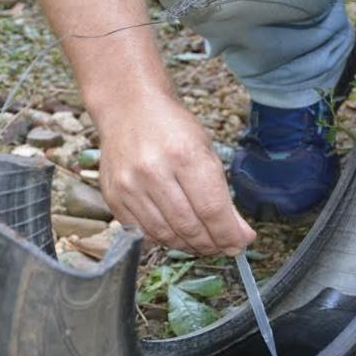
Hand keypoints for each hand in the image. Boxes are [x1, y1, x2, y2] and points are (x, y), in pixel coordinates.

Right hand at [98, 94, 255, 255]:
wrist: (129, 108)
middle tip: (222, 247)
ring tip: (202, 244)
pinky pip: (143, 233)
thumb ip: (223, 198)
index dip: (229, 235)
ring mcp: (129, 186)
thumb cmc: (173, 129)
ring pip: (166, 235)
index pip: (212, 210)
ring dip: (189, 246)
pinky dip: (164, 240)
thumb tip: (241, 236)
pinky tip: (177, 236)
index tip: (239, 245)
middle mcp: (153, 171)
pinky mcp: (114, 197)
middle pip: (189, 227)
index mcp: (184, 155)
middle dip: (211, 244)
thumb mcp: (206, 154)